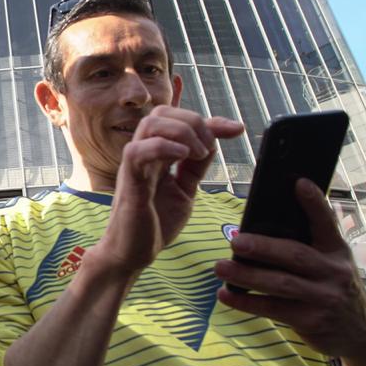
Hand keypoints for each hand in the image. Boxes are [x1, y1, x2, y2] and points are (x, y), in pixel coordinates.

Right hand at [95, 108, 242, 276]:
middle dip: (193, 121)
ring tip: (197, 153)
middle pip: (162, 113)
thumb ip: (195, 167)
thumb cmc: (154, 222)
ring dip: (181, 131)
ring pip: (150, 124)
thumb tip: (213, 142)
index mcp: (157, 153)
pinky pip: (137, 151)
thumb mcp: (184, 190)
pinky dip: (163, 147)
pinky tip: (183, 156)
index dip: (211, 120)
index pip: (179, 120)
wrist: (132, 253)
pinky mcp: (128, 182)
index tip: (237, 129)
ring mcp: (134, 165)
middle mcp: (144, 153)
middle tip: (209, 148)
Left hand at [214, 179, 365, 365]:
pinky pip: (274, 309)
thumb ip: (309, 245)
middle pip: (295, 255)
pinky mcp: (312, 321)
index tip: (299, 183)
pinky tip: (225, 295)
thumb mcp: (332, 263)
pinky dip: (246, 302)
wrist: (360, 334)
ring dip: (247, 276)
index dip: (314, 203)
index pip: (326, 223)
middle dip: (263, 248)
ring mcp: (324, 298)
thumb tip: (264, 225)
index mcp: (336, 251)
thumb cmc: (333, 288)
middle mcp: (334, 272)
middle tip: (234, 242)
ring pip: (280, 284)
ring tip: (220, 268)